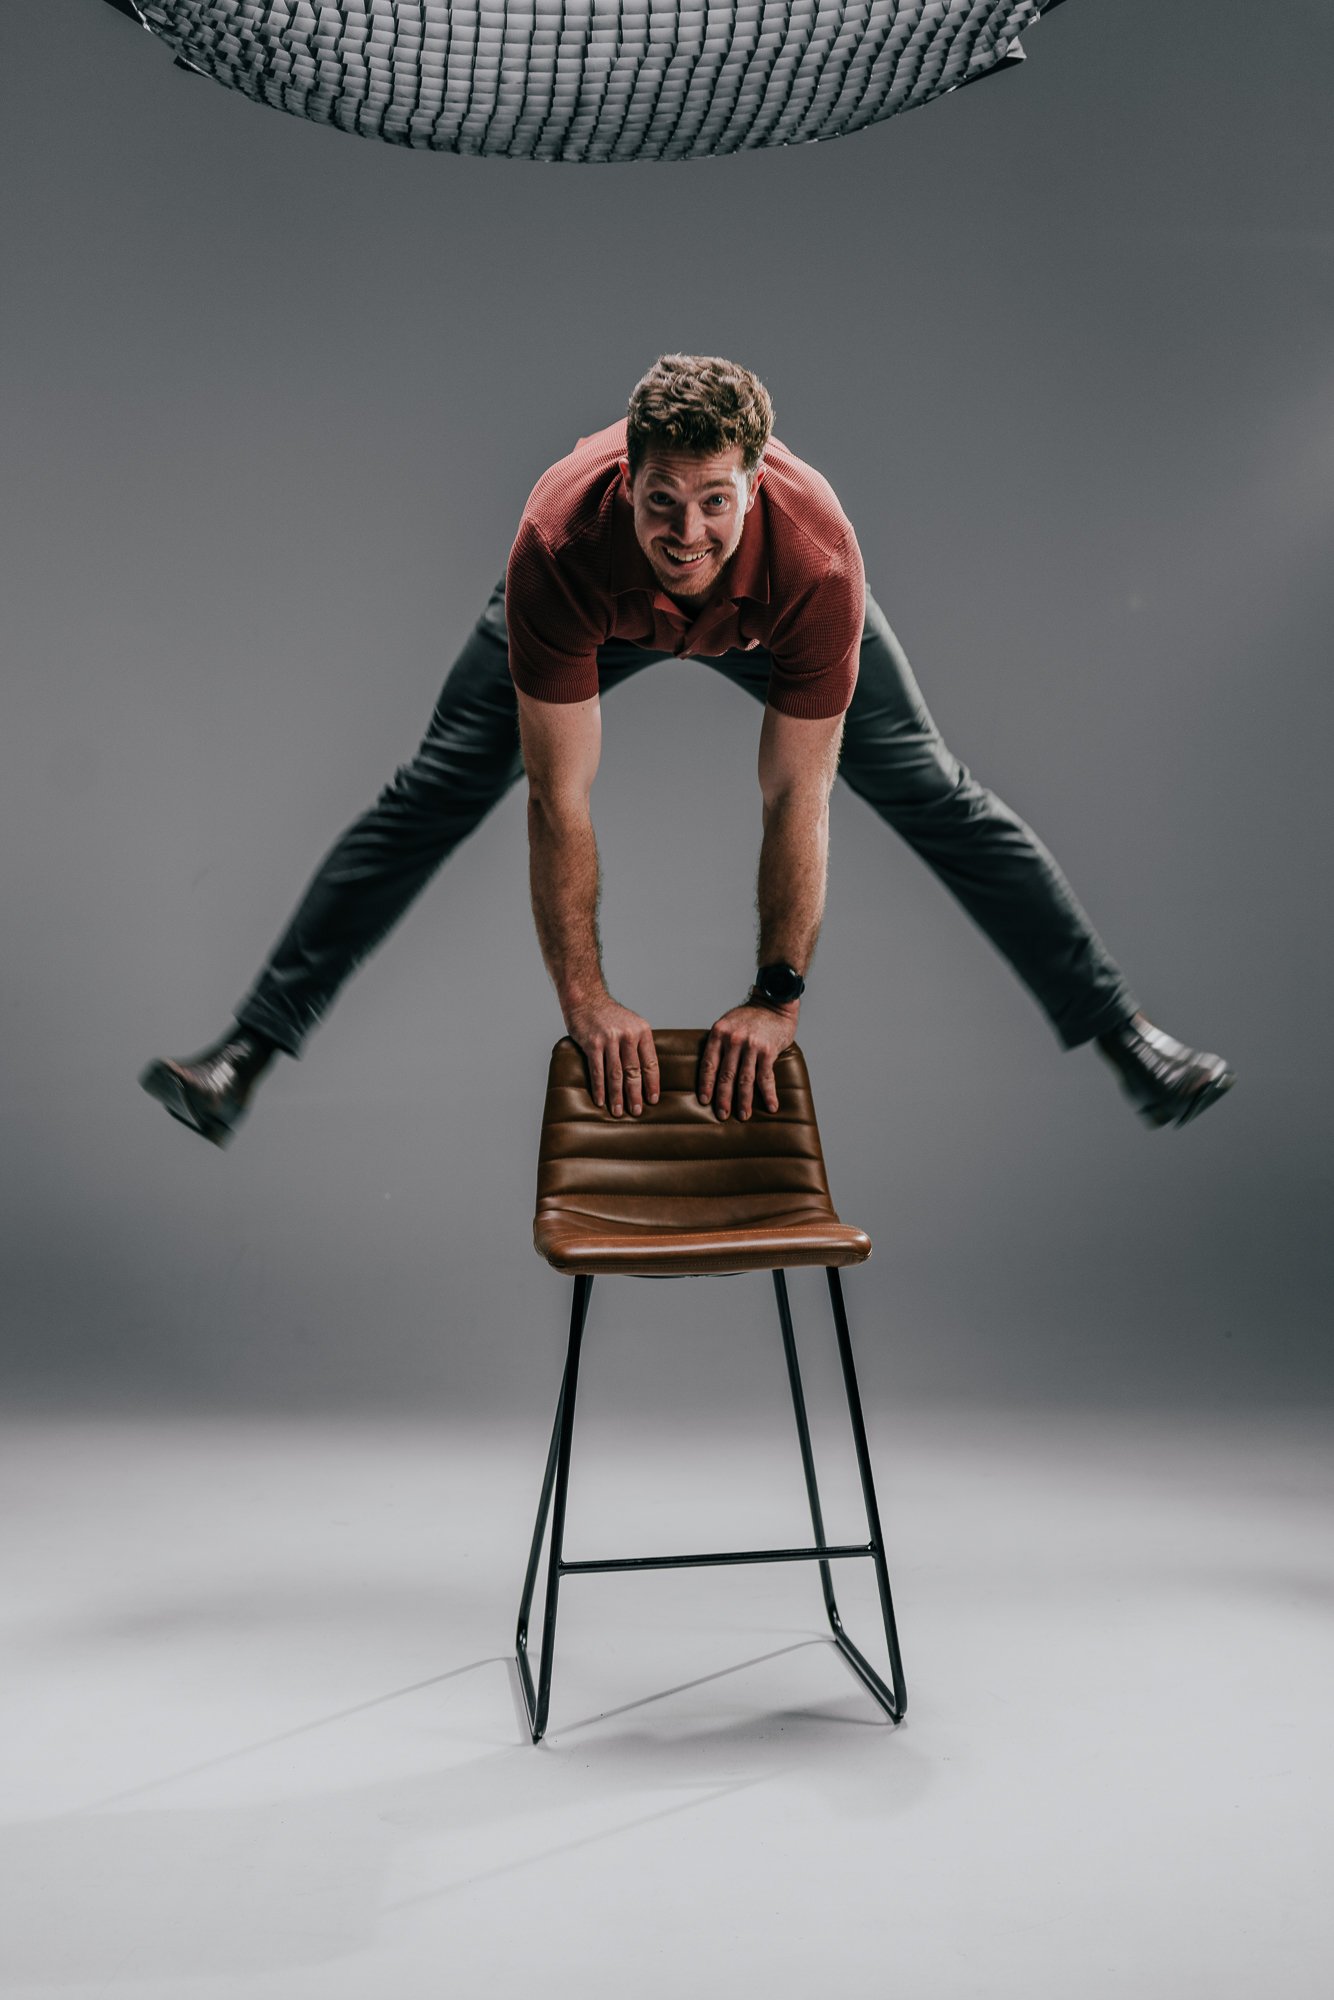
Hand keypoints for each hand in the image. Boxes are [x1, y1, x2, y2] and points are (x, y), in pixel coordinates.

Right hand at [566, 996, 659, 1117]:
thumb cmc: (608, 1015)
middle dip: (635, 1094)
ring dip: (617, 1096)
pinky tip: (601, 1100)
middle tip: (637, 1112)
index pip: (650, 1063)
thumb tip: (645, 1073)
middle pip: (633, 1072)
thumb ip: (638, 1045)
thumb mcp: (630, 1024)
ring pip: (616, 1074)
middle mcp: (628, 1035)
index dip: (652, 1083)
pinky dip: (599, 1088)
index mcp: (642, 1031)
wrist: (585, 998)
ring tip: (618, 1112)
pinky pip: (597, 1070)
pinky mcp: (592, 1043)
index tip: (653, 1100)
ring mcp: (610, 1039)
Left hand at [697, 1001, 798, 1120]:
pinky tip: (771, 1106)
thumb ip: (720, 1043)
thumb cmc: (750, 1016)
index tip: (705, 1100)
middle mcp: (733, 1040)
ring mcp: (751, 1045)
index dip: (706, 1084)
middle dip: (723, 1098)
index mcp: (719, 1033)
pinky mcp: (768, 1050)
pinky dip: (768, 1094)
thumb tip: (710, 1070)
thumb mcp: (727, 1023)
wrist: (774, 1003)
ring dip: (744, 1100)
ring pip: (745, 1079)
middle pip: (726, 1075)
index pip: (708, 1064)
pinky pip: (766, 1077)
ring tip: (743, 1115)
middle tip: (722, 1115)